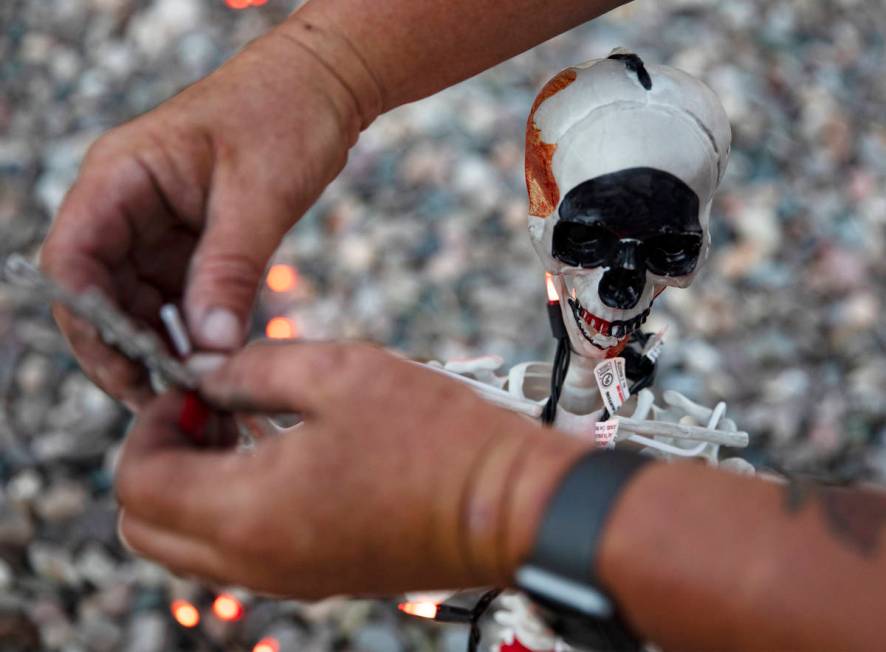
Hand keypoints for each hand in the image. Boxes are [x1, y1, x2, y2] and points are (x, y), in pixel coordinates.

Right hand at [40, 18, 378, 406]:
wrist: (322, 85)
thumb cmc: (285, 114)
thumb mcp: (258, 195)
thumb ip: (229, 270)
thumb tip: (208, 349)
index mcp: (120, 178)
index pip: (72, 261)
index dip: (90, 323)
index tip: (132, 370)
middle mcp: (126, 205)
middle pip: (99, 294)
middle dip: (128, 349)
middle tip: (171, 400)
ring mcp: (157, 226)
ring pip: (139, 304)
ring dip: (163, 347)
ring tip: (198, 393)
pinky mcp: (191, 242)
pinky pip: (178, 297)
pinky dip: (193, 331)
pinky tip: (216, 362)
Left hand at [115, 342, 589, 597]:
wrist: (509, 506)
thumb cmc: (435, 438)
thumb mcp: (337, 373)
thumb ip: (252, 367)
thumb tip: (206, 373)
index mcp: (247, 512)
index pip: (137, 482)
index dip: (149, 423)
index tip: (193, 387)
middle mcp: (254, 561)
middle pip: (145, 529)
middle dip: (157, 461)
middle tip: (207, 411)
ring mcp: (284, 578)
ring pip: (186, 548)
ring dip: (191, 487)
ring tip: (244, 429)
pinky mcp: (315, 578)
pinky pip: (235, 555)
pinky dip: (229, 509)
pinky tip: (281, 456)